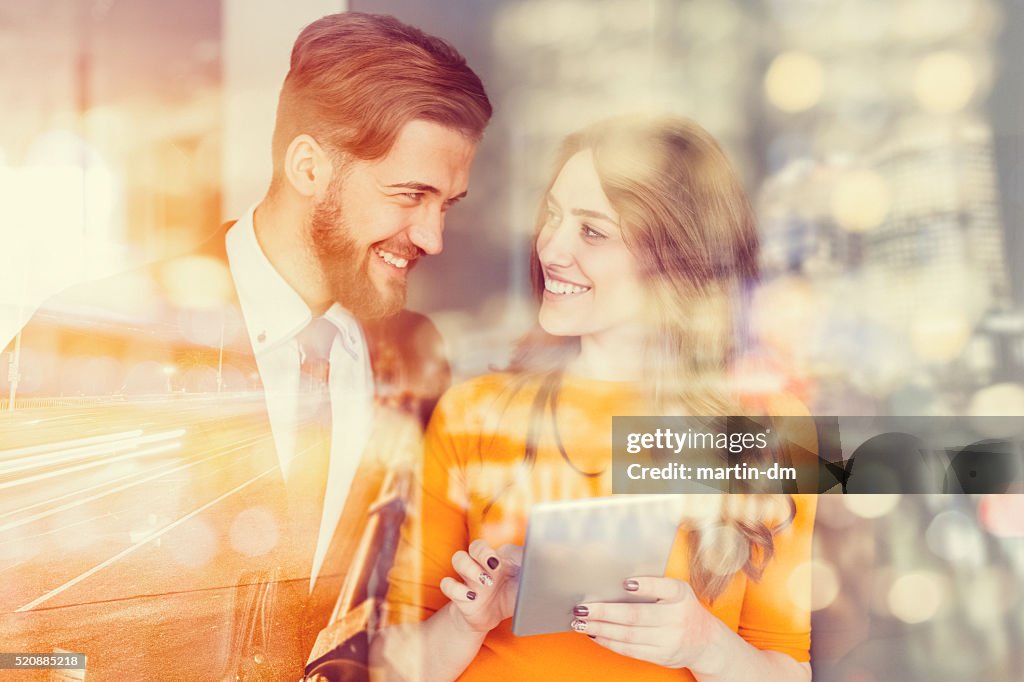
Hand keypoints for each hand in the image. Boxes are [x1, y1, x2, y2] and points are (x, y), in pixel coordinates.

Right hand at [440, 540, 522, 634]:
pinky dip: (457, 589)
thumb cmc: (511, 595)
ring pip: (458, 558)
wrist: (492, 617)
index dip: (502, 549)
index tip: (509, 561)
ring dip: (471, 568)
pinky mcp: (458, 594)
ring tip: (486, 582)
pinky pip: (447, 584)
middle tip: (495, 565)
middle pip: (475, 545)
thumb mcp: (524, 584)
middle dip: (483, 552)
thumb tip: (544, 556)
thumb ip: (531, 570)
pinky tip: (472, 597)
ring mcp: (469, 577)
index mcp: (499, 557)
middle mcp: (482, 563)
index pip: (501, 543)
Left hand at [571, 577, 717, 669]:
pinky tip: (595, 634)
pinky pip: (630, 649)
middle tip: (582, 608)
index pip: (663, 587)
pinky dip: (609, 642)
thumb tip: (616, 583)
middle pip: (635, 615)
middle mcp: (676, 617)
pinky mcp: (660, 655)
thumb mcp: (678, 590)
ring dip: (600, 629)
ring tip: (580, 623)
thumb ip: (655, 585)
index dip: (645, 585)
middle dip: (604, 612)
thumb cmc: (684, 610)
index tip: (625, 583)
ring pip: (628, 635)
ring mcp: (669, 639)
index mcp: (680, 594)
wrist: (706, 642)